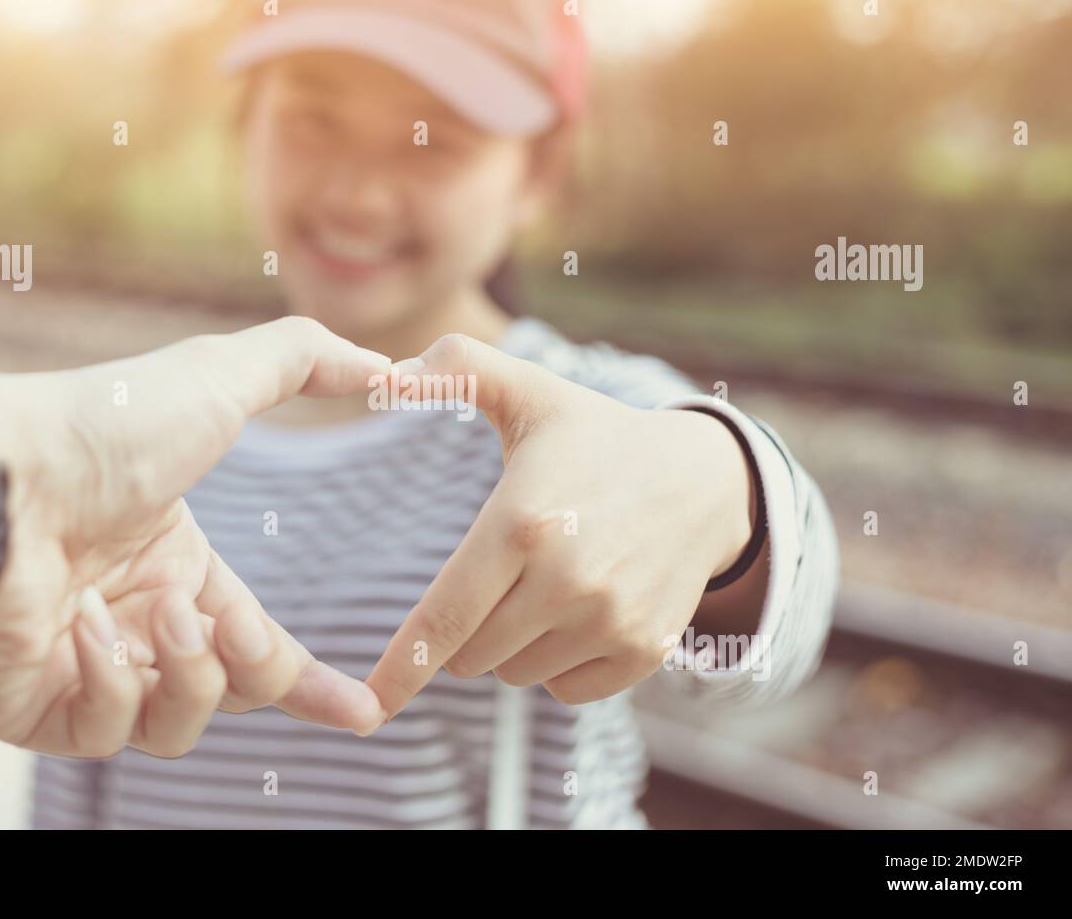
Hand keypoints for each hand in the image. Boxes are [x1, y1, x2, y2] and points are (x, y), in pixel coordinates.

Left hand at [0, 317, 390, 755]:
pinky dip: (110, 682)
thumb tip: (385, 364)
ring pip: (176, 725)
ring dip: (189, 676)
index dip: (310, 681)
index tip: (362, 712)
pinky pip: (104, 733)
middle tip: (231, 626)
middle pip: (230, 690)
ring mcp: (83, 669)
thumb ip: (302, 361)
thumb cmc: (101, 428)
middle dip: (255, 665)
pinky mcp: (32, 708)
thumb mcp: (216, 378)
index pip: (258, 642)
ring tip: (165, 620)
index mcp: (178, 568)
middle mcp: (136, 623)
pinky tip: (85, 627)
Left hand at [366, 334, 754, 718]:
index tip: (368, 706)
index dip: (401, 668)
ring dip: (513, 644)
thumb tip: (390, 371)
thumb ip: (459, 367)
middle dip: (466, 628)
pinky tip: (579, 612)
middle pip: (471, 655)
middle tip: (500, 575)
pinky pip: (565, 690)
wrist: (704, 481)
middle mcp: (567, 580)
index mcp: (522, 522)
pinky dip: (559, 664)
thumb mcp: (531, 393)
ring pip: (515, 674)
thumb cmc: (597, 438)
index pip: (443, 618)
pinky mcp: (643, 651)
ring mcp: (610, 620)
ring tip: (547, 583)